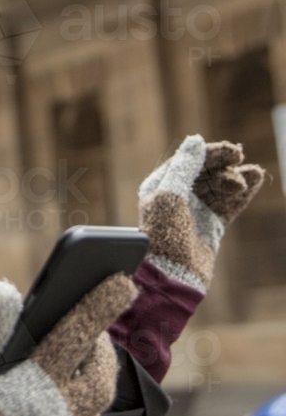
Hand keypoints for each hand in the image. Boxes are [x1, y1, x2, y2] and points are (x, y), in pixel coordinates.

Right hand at [0, 272, 136, 415]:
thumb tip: (5, 288)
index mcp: (34, 385)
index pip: (77, 334)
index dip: (101, 304)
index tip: (121, 280)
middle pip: (98, 379)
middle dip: (101, 350)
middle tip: (93, 331)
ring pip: (91, 413)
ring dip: (91, 384)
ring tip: (79, 365)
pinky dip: (69, 415)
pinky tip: (52, 405)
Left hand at [138, 135, 264, 292]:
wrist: (171, 275)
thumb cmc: (163, 235)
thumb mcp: (170, 195)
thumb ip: (184, 168)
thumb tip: (195, 140)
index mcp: (160, 185)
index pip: (188, 161)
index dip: (209, 153)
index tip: (230, 151)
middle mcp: (177, 196)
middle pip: (205, 172)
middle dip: (223, 165)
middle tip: (239, 158)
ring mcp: (195, 211)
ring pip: (220, 188)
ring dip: (236, 178)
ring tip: (253, 173)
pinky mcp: (211, 226)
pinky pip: (229, 205)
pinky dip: (241, 194)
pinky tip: (255, 181)